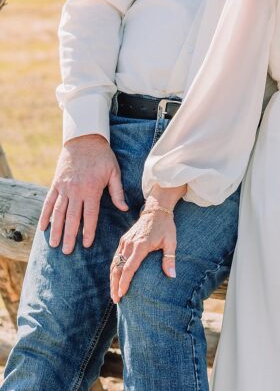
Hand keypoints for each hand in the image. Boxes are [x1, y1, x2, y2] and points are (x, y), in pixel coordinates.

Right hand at [38, 134, 127, 253]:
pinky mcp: (56, 183)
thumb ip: (117, 192)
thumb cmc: (103, 156)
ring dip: (55, 229)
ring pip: (58, 212)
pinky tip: (43, 227)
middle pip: (71, 218)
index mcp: (91, 189)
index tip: (86, 244)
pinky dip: (45, 215)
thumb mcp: (114, 172)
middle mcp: (76, 190)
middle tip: (67, 251)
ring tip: (54, 244)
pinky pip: (49, 201)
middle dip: (69, 236)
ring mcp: (64, 187)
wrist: (85, 139)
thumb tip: (124, 208)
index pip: (89, 215)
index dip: (88, 231)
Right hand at [110, 200, 177, 303]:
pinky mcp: (123, 240)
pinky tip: (114, 279)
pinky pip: (116, 257)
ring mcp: (125, 241)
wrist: (157, 209)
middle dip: (115, 285)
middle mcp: (130, 243)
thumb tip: (172, 276)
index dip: (124, 282)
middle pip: (118, 268)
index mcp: (141, 245)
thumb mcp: (171, 241)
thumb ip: (169, 259)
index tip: (122, 294)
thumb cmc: (166, 226)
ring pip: (114, 263)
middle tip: (116, 300)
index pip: (129, 267)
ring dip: (112, 279)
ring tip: (114, 293)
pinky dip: (113, 269)